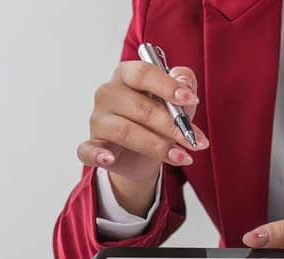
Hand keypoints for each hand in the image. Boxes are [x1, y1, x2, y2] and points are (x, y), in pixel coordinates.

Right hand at [78, 60, 208, 213]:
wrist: (142, 154)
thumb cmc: (159, 120)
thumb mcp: (178, 101)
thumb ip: (184, 84)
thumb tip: (184, 84)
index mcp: (126, 75)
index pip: (143, 74)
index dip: (168, 86)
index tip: (190, 99)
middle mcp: (108, 93)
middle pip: (140, 107)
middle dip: (172, 125)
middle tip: (195, 140)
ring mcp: (98, 119)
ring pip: (125, 131)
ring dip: (157, 146)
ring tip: (181, 157)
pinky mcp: (91, 144)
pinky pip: (88, 149)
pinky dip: (97, 154)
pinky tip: (109, 159)